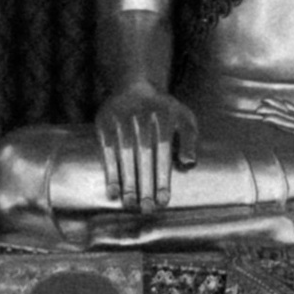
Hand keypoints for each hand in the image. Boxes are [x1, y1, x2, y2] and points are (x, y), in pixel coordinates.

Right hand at [96, 81, 196, 213]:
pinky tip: (113, 192)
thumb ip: (189, 140)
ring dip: (127, 183)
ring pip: (125, 156)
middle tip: (147, 209)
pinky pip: (107, 151)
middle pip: (144, 156)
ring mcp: (121, 118)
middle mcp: (142, 115)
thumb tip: (189, 164)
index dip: (163, 177)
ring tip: (130, 205)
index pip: (163, 151)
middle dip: (145, 185)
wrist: (134, 84)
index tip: (164, 200)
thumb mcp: (183, 118)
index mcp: (164, 115)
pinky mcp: (104, 121)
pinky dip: (110, 173)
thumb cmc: (164, 110)